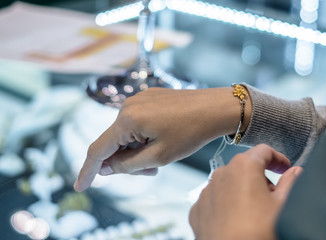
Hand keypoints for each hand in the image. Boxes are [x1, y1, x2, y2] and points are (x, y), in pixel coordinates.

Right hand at [74, 87, 248, 191]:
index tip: (81, 187)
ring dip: (136, 149)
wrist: (216, 108)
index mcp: (127, 119)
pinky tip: (161, 139)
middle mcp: (128, 105)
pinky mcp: (149, 97)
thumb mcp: (158, 156)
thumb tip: (105, 167)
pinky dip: (142, 136)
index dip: (88, 171)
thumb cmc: (191, 132)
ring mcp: (139, 99)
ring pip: (126, 133)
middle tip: (150, 171)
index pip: (98, 149)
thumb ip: (127, 165)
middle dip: (126, 161)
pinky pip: (137, 122)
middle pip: (114, 142)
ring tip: (160, 155)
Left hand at [189, 144, 302, 239]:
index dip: (278, 158)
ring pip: (229, 183)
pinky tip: (237, 221)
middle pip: (245, 167)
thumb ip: (291, 182)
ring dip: (242, 191)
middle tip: (274, 196)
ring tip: (255, 212)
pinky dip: (227, 205)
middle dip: (261, 178)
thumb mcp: (283, 205)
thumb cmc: (258, 232)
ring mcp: (207, 192)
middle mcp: (221, 174)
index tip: (285, 168)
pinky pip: (216, 200)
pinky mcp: (198, 209)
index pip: (263, 151)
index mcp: (243, 166)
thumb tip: (295, 171)